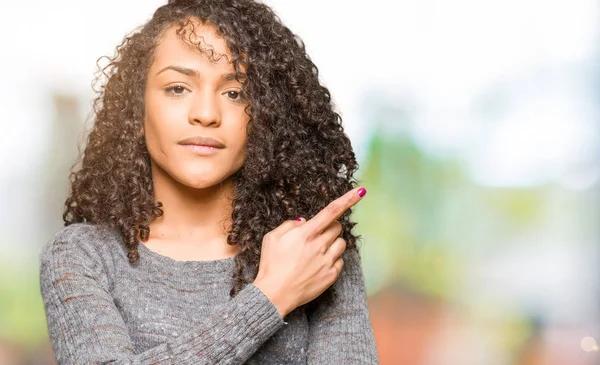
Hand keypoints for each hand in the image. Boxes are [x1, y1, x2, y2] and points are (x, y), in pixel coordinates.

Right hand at [253, 187, 366, 316]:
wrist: (274, 294)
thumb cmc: (271, 264)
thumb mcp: (271, 238)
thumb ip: (289, 225)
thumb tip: (304, 222)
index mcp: (306, 233)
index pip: (331, 211)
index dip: (348, 199)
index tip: (361, 191)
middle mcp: (319, 245)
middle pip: (337, 227)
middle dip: (330, 227)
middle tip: (317, 234)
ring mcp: (327, 261)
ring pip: (341, 243)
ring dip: (333, 242)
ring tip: (318, 251)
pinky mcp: (331, 275)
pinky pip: (340, 261)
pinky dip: (332, 260)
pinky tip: (318, 265)